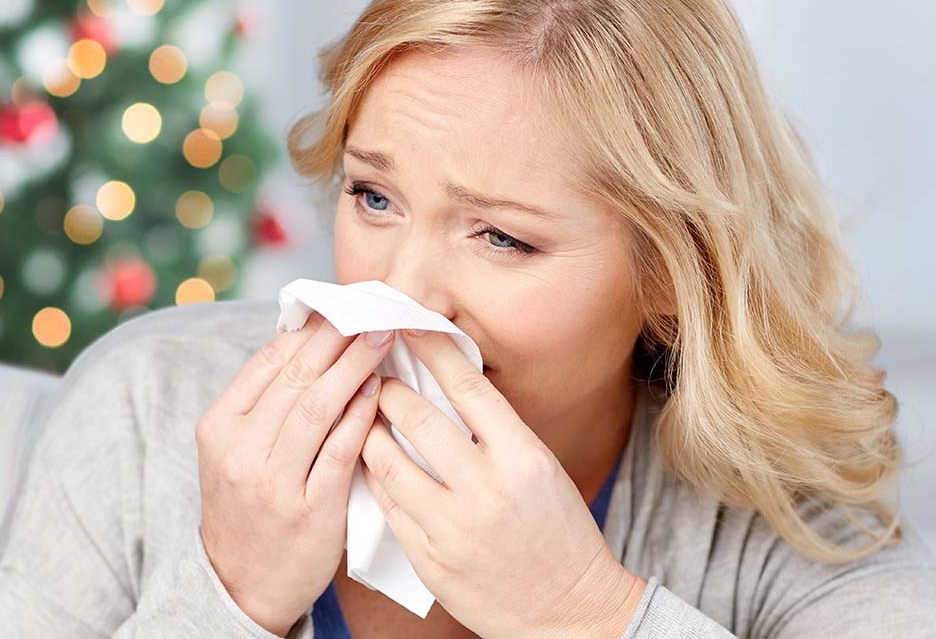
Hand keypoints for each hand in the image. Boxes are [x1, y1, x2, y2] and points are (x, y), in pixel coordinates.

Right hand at [194, 312, 395, 635]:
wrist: (240, 584)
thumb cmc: (248, 506)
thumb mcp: (235, 451)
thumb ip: (264, 402)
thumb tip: (309, 340)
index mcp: (219, 426)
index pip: (269, 361)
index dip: (311, 329)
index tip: (343, 306)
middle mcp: (240, 450)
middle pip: (296, 377)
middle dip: (339, 337)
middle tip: (374, 310)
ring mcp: (272, 481)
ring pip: (318, 406)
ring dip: (355, 366)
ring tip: (383, 338)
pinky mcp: (308, 509)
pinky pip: (340, 451)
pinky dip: (361, 416)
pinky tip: (380, 391)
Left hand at [359, 329, 645, 638]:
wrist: (570, 612)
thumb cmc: (558, 533)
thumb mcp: (541, 469)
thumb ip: (496, 431)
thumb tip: (445, 383)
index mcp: (523, 458)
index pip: (467, 386)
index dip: (432, 349)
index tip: (408, 326)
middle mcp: (487, 489)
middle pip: (418, 420)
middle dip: (388, 390)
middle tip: (376, 376)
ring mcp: (454, 528)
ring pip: (388, 464)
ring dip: (369, 432)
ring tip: (364, 417)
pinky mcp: (430, 561)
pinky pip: (387, 507)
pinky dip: (374, 479)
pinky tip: (370, 464)